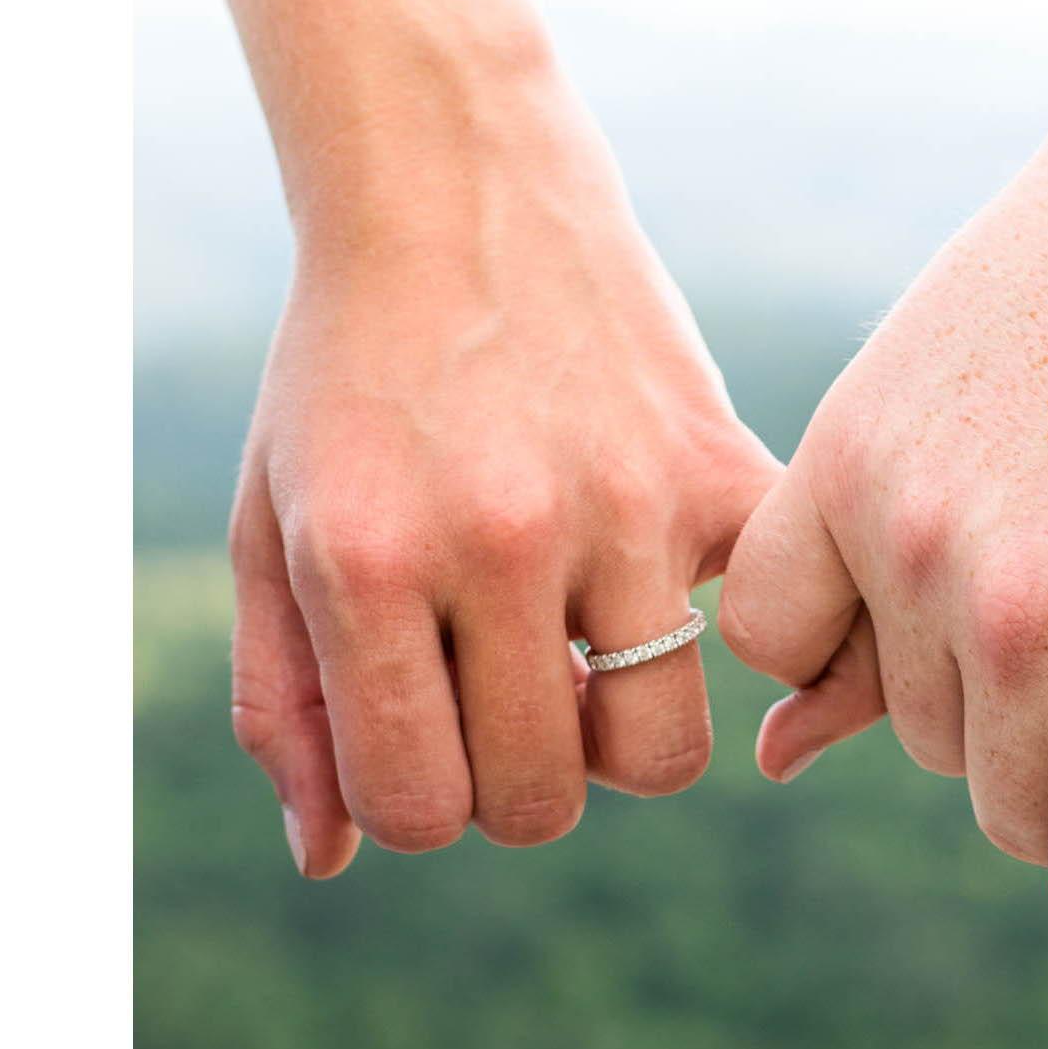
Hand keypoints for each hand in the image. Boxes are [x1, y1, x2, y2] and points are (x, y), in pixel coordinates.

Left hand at [229, 71, 778, 876]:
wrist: (453, 189)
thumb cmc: (345, 379)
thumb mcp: (274, 530)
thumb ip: (281, 704)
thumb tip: (323, 859)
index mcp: (368, 562)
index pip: (417, 809)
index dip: (417, 803)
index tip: (423, 736)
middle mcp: (502, 539)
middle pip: (541, 802)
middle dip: (512, 781)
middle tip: (499, 699)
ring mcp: (627, 502)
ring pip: (662, 758)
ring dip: (617, 743)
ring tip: (583, 662)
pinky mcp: (721, 467)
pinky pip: (773, 636)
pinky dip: (737, 648)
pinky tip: (671, 598)